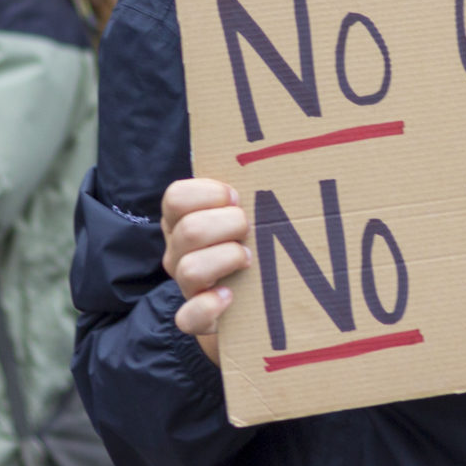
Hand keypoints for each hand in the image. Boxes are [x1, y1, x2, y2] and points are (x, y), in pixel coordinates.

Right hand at [163, 177, 247, 365]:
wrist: (251, 302)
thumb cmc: (251, 242)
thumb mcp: (243, 212)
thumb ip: (249, 187)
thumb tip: (289, 147)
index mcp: (182, 220)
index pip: (176, 197)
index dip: (208, 193)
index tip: (237, 197)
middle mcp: (178, 251)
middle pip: (189, 230)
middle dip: (228, 225)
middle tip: (249, 229)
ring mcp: (185, 285)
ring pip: (189, 269)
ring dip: (225, 259)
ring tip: (248, 259)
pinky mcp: (196, 318)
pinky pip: (188, 317)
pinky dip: (209, 306)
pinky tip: (229, 296)